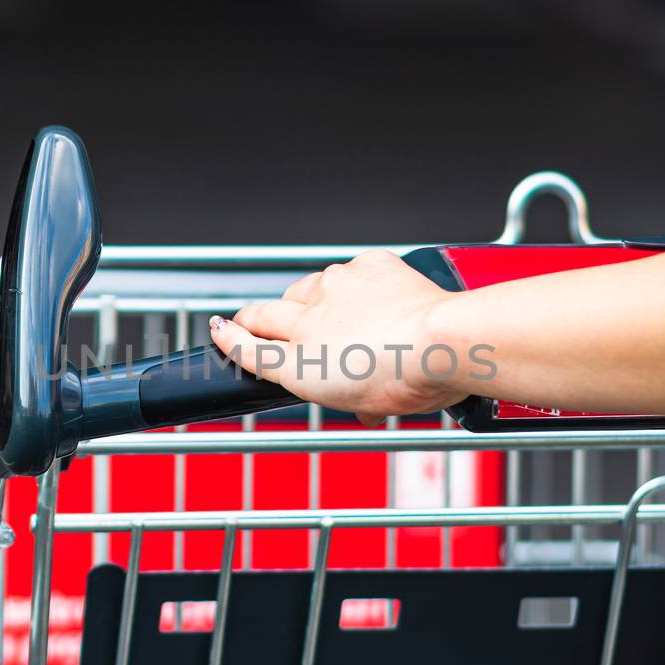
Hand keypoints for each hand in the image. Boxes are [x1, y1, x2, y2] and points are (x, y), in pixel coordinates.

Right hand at [208, 249, 470, 424]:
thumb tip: (286, 372)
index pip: (252, 341)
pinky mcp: (375, 265)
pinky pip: (357, 270)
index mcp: (303, 351)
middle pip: (275, 309)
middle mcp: (313, 311)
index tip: (222, 331)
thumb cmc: (398, 379)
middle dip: (266, 317)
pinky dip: (360, 284)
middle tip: (275, 328)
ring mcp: (344, 284)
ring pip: (315, 288)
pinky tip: (377, 301)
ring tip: (342, 323)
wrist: (441, 345)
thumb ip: (301, 380)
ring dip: (318, 302)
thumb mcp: (339, 400)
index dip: (234, 336)